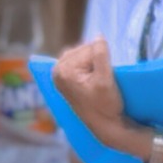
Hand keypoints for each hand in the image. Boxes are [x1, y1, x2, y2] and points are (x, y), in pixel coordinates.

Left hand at [52, 39, 150, 155]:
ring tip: (98, 78)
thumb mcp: (105, 79)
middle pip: (84, 50)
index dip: (102, 60)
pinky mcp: (65, 79)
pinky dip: (88, 64)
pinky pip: (79, 61)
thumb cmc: (105, 105)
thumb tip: (98, 36)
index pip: (89, 49)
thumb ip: (100, 55)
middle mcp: (57, 70)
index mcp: (63, 70)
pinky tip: (93, 75)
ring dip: (93, 61)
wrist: (105, 126)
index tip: (104, 78)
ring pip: (83, 54)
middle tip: (102, 77)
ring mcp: (60, 75)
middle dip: (96, 59)